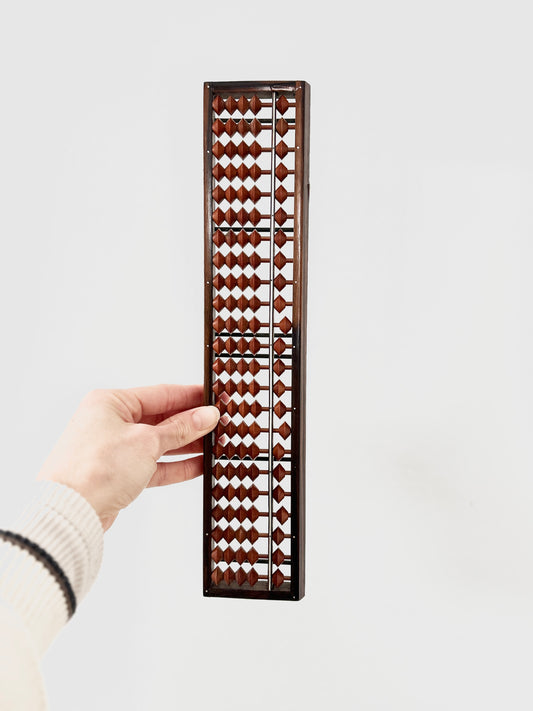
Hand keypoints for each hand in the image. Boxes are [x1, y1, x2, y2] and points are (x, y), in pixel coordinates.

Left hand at [37, 384, 219, 530]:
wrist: (70, 513)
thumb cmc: (93, 471)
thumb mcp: (146, 442)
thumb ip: (180, 429)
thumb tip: (205, 416)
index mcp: (110, 403)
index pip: (161, 393)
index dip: (192, 397)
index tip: (215, 398)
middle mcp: (110, 422)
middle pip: (162, 418)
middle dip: (192, 423)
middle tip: (220, 424)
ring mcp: (115, 449)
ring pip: (160, 443)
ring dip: (187, 445)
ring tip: (215, 445)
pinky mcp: (119, 474)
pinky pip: (154, 465)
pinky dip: (175, 466)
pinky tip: (198, 465)